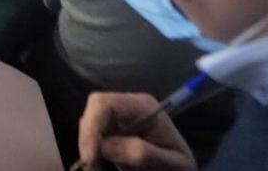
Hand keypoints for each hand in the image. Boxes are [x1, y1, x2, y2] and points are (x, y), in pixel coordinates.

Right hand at [76, 93, 196, 170]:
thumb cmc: (180, 168)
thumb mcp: (171, 164)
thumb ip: (142, 153)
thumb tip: (105, 146)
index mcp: (143, 107)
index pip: (106, 104)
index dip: (92, 127)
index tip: (91, 157)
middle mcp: (127, 105)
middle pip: (93, 110)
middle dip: (87, 138)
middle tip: (91, 167)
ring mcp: (118, 116)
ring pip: (89, 123)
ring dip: (88, 148)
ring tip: (97, 169)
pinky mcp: (112, 128)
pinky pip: (92, 135)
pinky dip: (91, 152)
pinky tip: (100, 166)